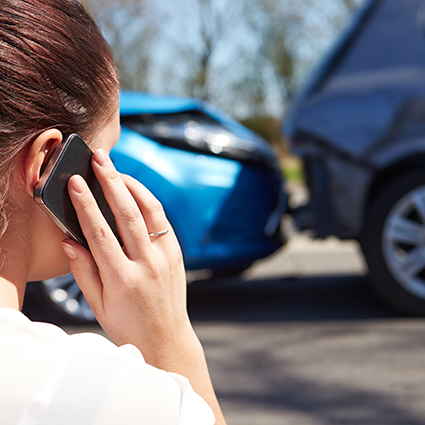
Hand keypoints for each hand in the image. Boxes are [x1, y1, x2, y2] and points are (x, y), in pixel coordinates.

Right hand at [61, 149, 190, 353]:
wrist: (166, 338)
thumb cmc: (129, 324)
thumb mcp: (98, 305)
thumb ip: (83, 272)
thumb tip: (69, 241)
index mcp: (123, 279)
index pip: (100, 233)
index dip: (86, 204)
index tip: (75, 183)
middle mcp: (147, 264)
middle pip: (127, 213)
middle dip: (111, 181)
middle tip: (100, 159)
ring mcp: (166, 257)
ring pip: (150, 211)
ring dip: (133, 185)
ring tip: (117, 169)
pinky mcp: (177, 254)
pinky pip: (162, 220)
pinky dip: (149, 201)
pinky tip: (136, 191)